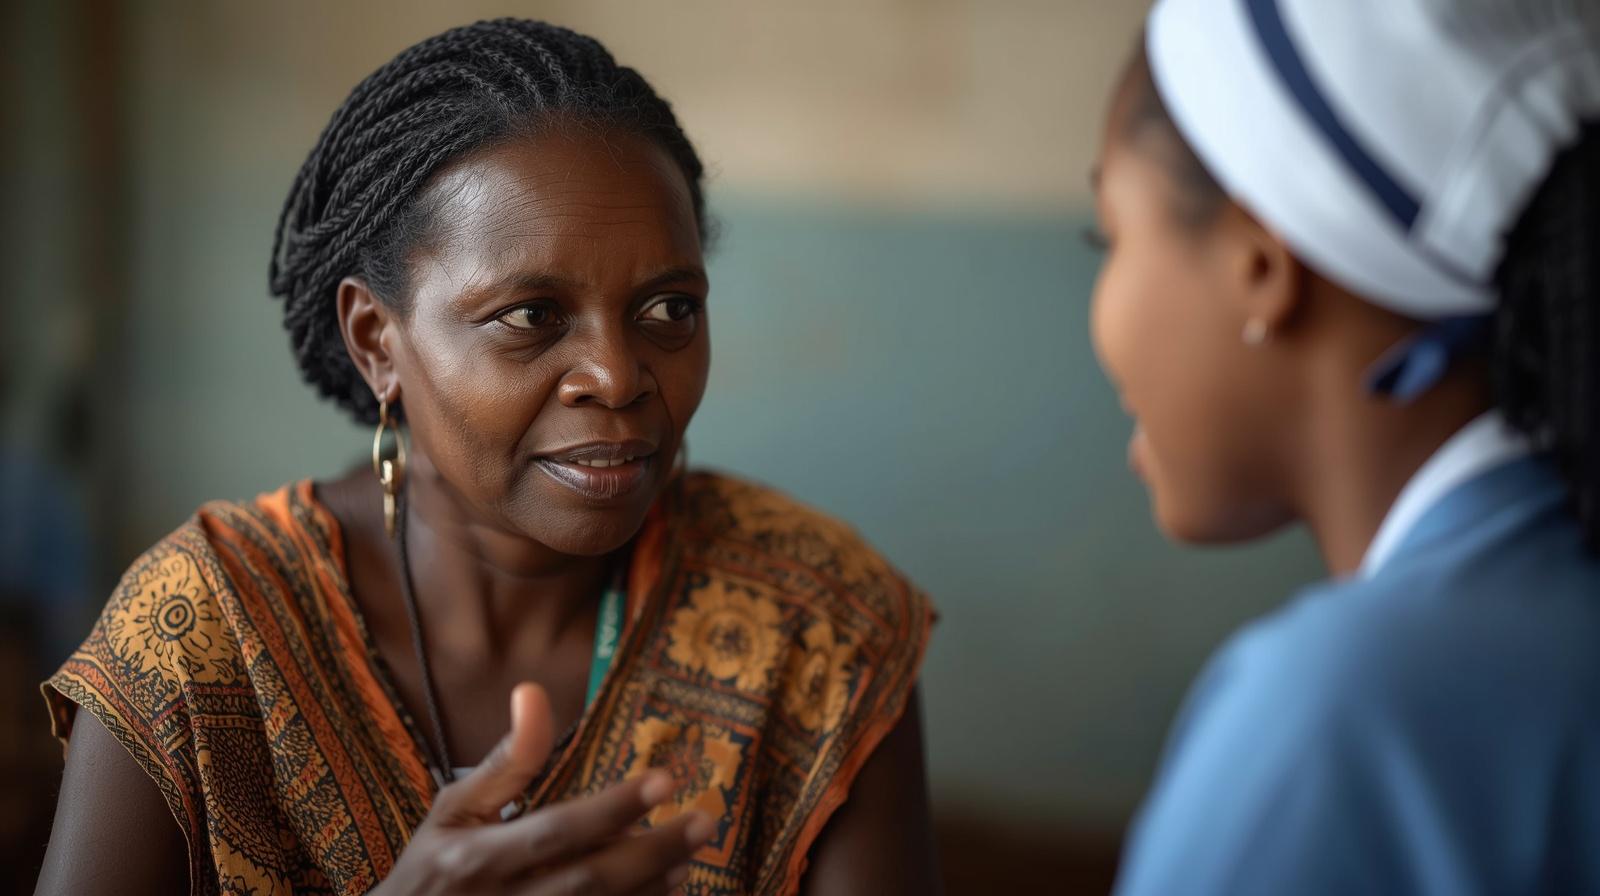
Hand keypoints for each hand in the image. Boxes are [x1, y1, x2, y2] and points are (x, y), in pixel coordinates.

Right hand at [375, 683, 713, 894]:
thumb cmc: (432, 869)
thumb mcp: (452, 811)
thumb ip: (504, 761)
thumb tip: (534, 692)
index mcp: (476, 860)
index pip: (556, 832)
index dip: (613, 808)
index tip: (665, 779)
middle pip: (590, 882)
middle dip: (653, 852)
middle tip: (704, 821)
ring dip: (650, 888)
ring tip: (689, 855)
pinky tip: (664, 890)